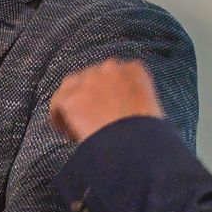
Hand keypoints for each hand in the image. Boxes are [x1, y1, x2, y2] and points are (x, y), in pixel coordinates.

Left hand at [48, 59, 163, 145]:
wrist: (137, 144)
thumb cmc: (150, 135)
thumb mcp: (153, 110)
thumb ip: (137, 102)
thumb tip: (125, 114)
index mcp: (134, 69)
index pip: (114, 74)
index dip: (106, 93)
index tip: (106, 111)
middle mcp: (110, 68)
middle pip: (90, 77)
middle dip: (88, 96)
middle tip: (90, 119)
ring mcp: (88, 81)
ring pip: (71, 87)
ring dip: (72, 103)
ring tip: (75, 126)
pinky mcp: (71, 98)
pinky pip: (57, 104)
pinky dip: (59, 118)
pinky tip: (67, 133)